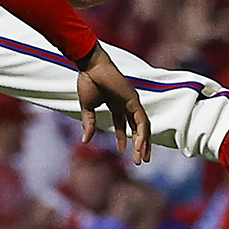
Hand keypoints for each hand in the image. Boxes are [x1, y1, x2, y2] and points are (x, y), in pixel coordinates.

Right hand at [76, 45, 150, 161]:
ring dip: (143, 144)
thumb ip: (89, 123)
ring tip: (142, 159)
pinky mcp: (134, 100)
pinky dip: (142, 134)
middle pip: (137, 129)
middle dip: (139, 145)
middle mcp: (126, 104)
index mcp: (116, 105)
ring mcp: (132, 102)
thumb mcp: (87, 107)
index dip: (123, 139)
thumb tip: (85, 141)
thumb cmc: (88, 81)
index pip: (123, 126)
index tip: (123, 153)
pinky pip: (141, 120)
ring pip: (142, 127)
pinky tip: (139, 145)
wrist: (90, 66)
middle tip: (140, 161)